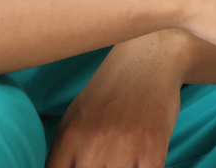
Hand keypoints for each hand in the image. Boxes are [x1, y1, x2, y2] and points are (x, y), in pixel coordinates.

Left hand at [47, 30, 190, 167]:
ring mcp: (123, 146)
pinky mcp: (153, 147)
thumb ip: (62, 153)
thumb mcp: (74, 117)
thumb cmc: (111, 91)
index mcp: (69, 138)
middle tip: (104, 162)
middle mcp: (92, 144)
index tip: (79, 165)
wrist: (151, 59)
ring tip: (120, 161)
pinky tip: (139, 163)